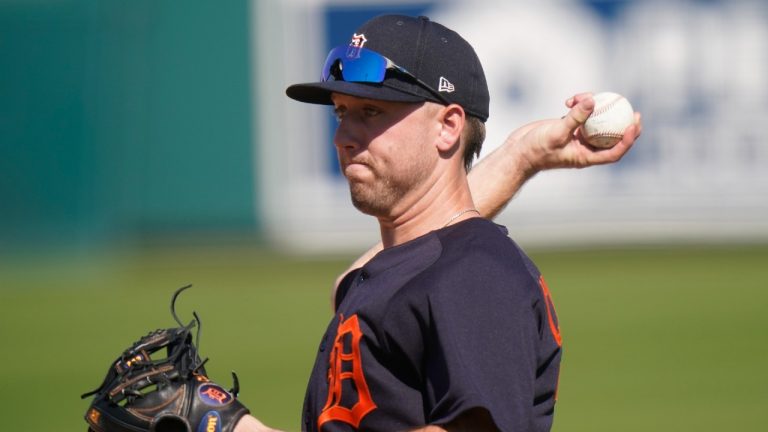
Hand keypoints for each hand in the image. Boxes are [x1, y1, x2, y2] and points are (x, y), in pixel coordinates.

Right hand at [509, 92, 641, 175]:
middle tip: (633, 110)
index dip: (627, 141)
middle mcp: (583, 147)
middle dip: (623, 123)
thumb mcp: (556, 133)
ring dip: (594, 107)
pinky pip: (580, 114)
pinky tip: (571, 99)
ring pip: (594, 120)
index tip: (632, 126)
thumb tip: (593, 100)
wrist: (517, 151)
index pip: (613, 152)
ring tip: (584, 96)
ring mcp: (575, 136)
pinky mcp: (566, 126)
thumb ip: (575, 117)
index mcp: (585, 156)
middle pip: (610, 136)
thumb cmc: (536, 149)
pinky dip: (578, 105)